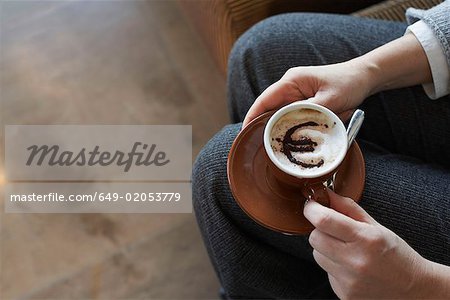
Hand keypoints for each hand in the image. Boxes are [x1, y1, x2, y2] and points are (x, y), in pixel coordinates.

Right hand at [243, 34, 431, 127]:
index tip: (244, 131)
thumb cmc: (348, 83)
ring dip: (274, 127)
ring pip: (278, 113)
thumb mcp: (330, 100)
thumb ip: (312, 112)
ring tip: (268, 145)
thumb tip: (295, 128)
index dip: (252, 115)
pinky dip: (286, 127)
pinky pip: (290, 116)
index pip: (265, 100)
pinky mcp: (303, 102)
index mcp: (292, 81)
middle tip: (256, 144)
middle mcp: (290, 87)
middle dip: (260, 125)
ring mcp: (296, 94)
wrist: (363, 77)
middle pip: (268, 108)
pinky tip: (286, 139)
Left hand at [303, 190, 434, 298]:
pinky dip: (334, 266)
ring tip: (348, 252)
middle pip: (314, 238)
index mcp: (365, 240)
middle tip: (335, 231)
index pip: (323, 220)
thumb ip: (348, 208)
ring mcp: (348, 281)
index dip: (312, 209)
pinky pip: (326, 272)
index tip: (312, 205)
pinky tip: (351, 268)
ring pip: (317, 255)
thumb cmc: (396, 255)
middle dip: (320, 230)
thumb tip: (325, 193)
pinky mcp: (344, 294)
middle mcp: (355, 261)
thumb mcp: (376, 226)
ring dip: (326, 249)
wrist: (413, 290)